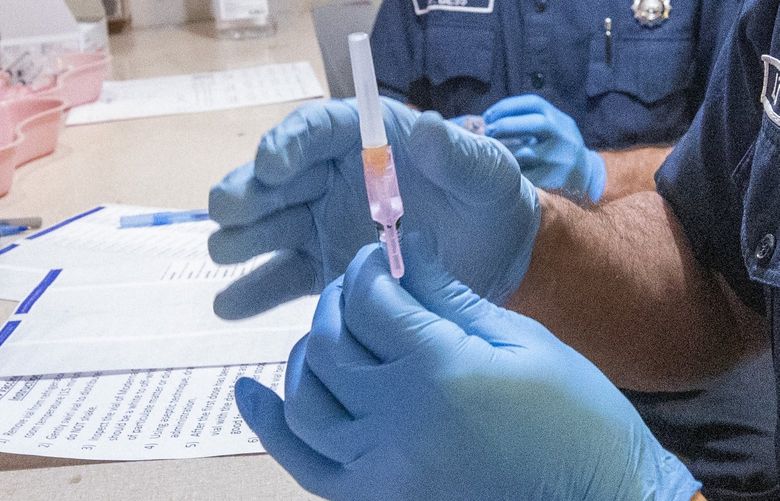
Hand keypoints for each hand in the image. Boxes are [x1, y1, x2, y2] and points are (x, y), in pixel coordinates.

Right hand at [208, 98, 539, 318]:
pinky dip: (253, 292)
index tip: (272, 166)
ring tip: (226, 251)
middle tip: (232, 212)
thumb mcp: (485, 172)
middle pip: (275, 181)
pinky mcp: (322, 272)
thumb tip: (428, 129)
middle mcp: (330, 181)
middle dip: (249, 192)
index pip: (313, 130)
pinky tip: (229, 306)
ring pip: (266, 229)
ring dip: (241, 238)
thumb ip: (457, 156)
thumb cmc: (488, 198)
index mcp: (365, 142)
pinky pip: (281, 280)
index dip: (286, 144)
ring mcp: (320, 228)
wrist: (495, 255)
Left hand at [235, 236, 700, 499]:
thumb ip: (450, 296)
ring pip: (306, 400)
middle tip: (361, 283)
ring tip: (327, 327)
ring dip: (306, 353)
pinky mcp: (377, 499)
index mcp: (441, 371)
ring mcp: (381, 469)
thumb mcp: (522, 342)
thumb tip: (406, 245)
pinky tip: (250, 392)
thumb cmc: (577, 418)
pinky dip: (271, 427)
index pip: (373, 301)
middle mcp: (397, 422)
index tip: (385, 252)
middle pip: (330, 345)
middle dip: (339, 300)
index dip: (373, 266)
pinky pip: (305, 464)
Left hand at [483, 94, 605, 202]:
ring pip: (527, 152)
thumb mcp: (552, 127)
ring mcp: (560, 158)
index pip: (534, 103)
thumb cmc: (557, 146)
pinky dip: (511, 170)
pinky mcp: (554, 179)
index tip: (488, 116)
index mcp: (560, 119)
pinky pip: (526, 174)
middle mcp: (563, 136)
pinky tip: (502, 169)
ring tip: (492, 151)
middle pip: (535, 124)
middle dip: (506, 125)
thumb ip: (528, 120)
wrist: (585, 173)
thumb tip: (489, 119)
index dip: (507, 107)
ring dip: (504, 150)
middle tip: (488, 131)